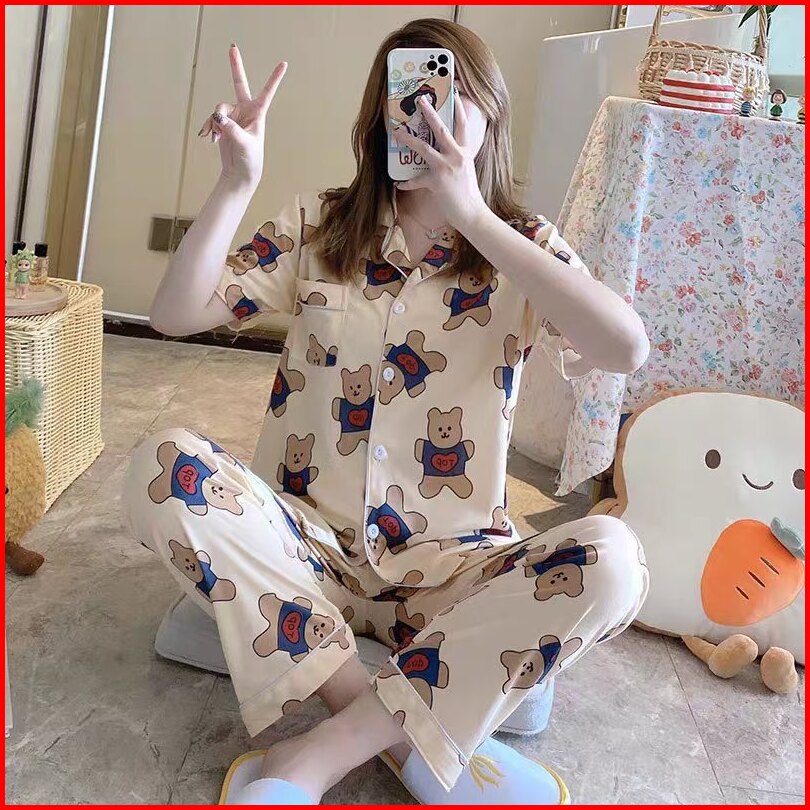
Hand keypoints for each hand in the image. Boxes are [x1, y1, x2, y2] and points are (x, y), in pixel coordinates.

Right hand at [198, 45, 286, 192]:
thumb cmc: (249, 160)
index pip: (267, 92)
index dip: (274, 78)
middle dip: (235, 66)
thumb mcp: (243, 143)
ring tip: (216, 138)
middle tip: (232, 47)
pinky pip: (212, 118)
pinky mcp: (223, 123)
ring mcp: (233, 116)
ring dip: (215, 122)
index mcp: (258, 114)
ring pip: (219, 108)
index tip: (284, 64)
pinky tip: (209, 138)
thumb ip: (231, 128)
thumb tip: (217, 116)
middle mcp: (246, 111)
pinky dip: (210, 128)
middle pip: (239, 84)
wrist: (240, 173)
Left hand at [392, 94, 487, 230]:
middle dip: (430, 112)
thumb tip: (444, 152)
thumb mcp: (466, 170)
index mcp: (464, 152)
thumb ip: (456, 158)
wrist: (472, 213)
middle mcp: (456, 156)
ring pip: (423, 148)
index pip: (463, 125)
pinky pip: (416, 180)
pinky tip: (398, 183)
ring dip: (408, 138)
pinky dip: (407, 182)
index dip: (458, 108)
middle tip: (420, 99)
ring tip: (397, 131)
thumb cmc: (468, 193)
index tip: (452, 92)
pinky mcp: (436, 182)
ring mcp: (446, 168)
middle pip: (441, 129)